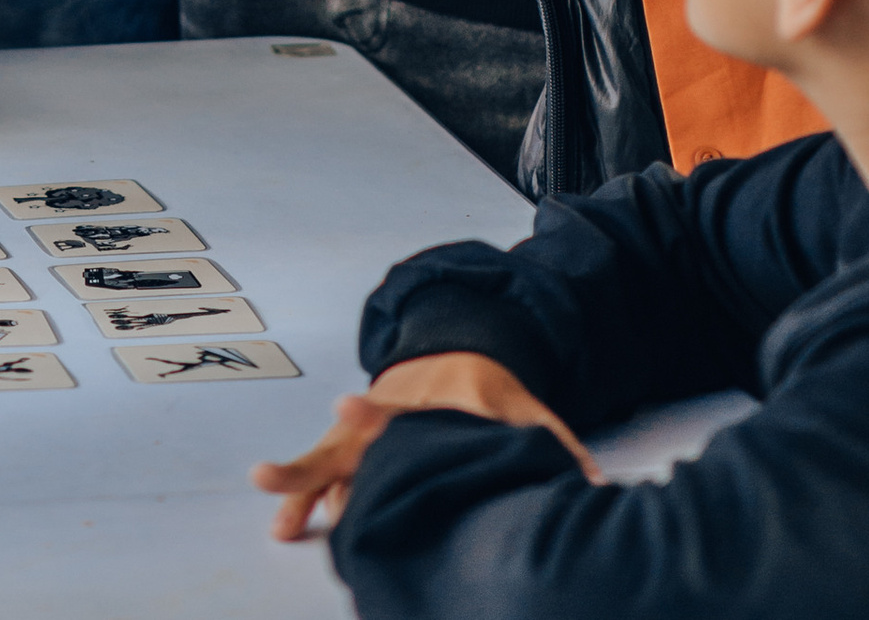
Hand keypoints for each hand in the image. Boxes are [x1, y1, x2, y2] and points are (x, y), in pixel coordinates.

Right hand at [253, 356, 600, 541]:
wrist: (457, 346)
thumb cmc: (489, 386)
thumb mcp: (526, 409)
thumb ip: (555, 445)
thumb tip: (597, 486)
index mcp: (428, 401)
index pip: (397, 405)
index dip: (372, 410)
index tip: (345, 407)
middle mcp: (388, 414)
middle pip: (345, 440)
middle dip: (311, 462)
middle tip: (271, 475)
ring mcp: (369, 430)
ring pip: (329, 459)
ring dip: (302, 486)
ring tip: (277, 516)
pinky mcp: (361, 444)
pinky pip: (330, 470)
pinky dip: (310, 493)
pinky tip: (289, 521)